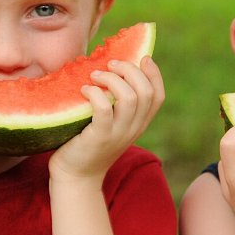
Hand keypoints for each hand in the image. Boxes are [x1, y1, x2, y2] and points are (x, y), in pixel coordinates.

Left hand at [48, 56, 163, 186]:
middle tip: (111, 64)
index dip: (155, 74)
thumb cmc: (88, 144)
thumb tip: (112, 69)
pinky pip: (104, 110)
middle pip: (145, 92)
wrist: (76, 177)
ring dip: (112, 80)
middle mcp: (133, 128)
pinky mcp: (99, 138)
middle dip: (130, 70)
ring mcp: (118, 134)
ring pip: (129, 98)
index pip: (158, 96)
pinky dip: (96, 94)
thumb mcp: (111, 124)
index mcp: (139, 123)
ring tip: (95, 75)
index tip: (143, 57)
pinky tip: (85, 90)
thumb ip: (117, 104)